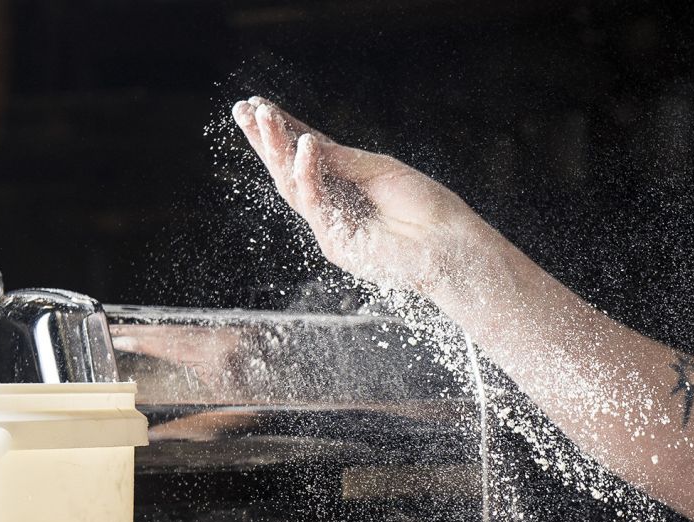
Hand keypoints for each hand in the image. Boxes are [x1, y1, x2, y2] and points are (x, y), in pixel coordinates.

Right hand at [231, 96, 489, 295]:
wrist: (451, 245)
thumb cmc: (427, 207)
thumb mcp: (381, 170)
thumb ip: (343, 159)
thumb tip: (305, 142)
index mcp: (347, 185)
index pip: (307, 156)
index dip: (283, 132)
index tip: (258, 104)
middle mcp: (335, 207)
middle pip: (290, 171)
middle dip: (265, 141)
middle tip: (243, 110)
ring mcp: (333, 227)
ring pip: (294, 186)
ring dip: (277, 151)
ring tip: (264, 118)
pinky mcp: (338, 244)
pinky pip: (316, 203)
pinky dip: (309, 173)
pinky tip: (304, 146)